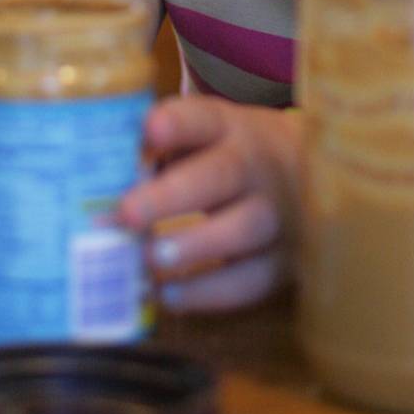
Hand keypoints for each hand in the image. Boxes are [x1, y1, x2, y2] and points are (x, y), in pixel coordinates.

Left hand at [116, 96, 301, 311]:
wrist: (313, 174)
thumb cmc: (232, 156)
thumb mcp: (206, 138)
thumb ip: (159, 153)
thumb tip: (100, 183)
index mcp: (231, 128)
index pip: (204, 118)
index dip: (178, 123)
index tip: (149, 130)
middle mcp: (258, 166)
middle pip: (222, 175)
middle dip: (173, 196)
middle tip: (128, 214)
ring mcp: (278, 213)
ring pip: (244, 228)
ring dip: (194, 246)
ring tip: (149, 259)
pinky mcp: (285, 259)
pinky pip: (252, 279)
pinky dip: (210, 292)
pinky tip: (169, 295)